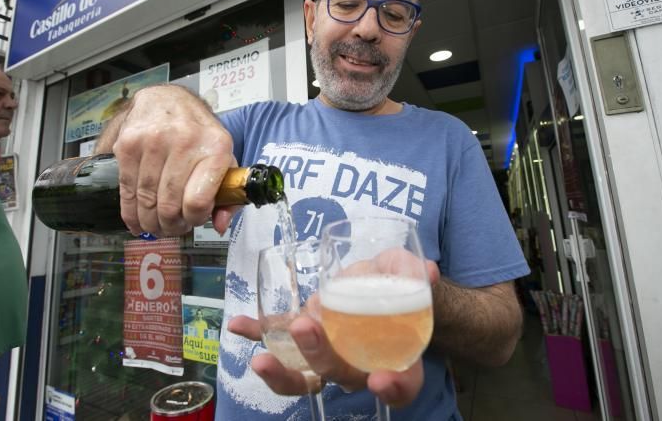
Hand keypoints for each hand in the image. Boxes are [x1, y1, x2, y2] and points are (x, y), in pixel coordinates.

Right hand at [111, 85, 237, 235]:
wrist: (167, 100)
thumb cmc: (198, 133)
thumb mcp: (224, 157)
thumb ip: (229, 194)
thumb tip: (220, 225)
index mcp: (215, 147)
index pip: (198, 201)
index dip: (193, 219)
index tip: (192, 220)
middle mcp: (184, 141)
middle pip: (169, 205)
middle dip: (169, 226)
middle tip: (170, 228)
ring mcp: (153, 141)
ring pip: (146, 200)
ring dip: (149, 222)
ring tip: (154, 225)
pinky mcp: (128, 144)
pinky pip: (127, 189)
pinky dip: (130, 212)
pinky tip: (136, 219)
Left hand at [228, 259, 439, 406]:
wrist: (382, 283)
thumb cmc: (401, 284)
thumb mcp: (413, 274)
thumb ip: (416, 274)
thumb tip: (424, 272)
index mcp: (397, 358)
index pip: (401, 386)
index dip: (393, 389)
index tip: (382, 380)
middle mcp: (359, 364)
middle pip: (340, 374)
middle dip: (321, 357)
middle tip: (308, 329)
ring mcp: (327, 353)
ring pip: (305, 375)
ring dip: (283, 370)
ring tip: (263, 359)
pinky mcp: (304, 336)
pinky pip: (280, 341)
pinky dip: (258, 334)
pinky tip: (237, 326)